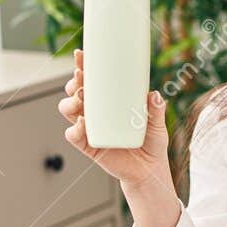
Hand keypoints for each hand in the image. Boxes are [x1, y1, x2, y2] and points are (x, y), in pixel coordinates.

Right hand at [58, 49, 171, 192]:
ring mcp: (90, 129)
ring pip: (68, 110)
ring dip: (70, 102)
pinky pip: (73, 136)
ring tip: (82, 100)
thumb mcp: (157, 124)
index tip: (81, 55)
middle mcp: (96, 113)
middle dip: (73, 83)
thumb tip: (155, 95)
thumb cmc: (152, 143)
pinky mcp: (88, 146)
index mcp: (109, 102)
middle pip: (75, 92)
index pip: (93, 81)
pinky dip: (73, 129)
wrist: (148, 172)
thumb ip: (156, 110)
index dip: (83, 67)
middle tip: (81, 79)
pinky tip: (81, 124)